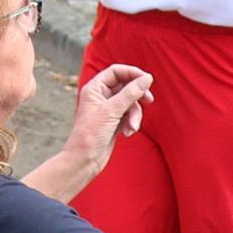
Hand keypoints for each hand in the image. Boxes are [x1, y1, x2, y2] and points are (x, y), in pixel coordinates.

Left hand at [45, 64, 152, 190]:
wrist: (84, 160)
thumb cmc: (91, 134)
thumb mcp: (112, 110)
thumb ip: (131, 93)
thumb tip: (147, 79)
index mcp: (94, 88)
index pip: (116, 72)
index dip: (132, 73)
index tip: (147, 80)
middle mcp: (101, 96)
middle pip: (126, 86)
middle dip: (137, 95)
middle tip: (149, 100)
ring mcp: (108, 109)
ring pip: (130, 103)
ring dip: (135, 115)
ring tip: (132, 127)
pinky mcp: (114, 122)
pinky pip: (129, 115)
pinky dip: (131, 123)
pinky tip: (127, 133)